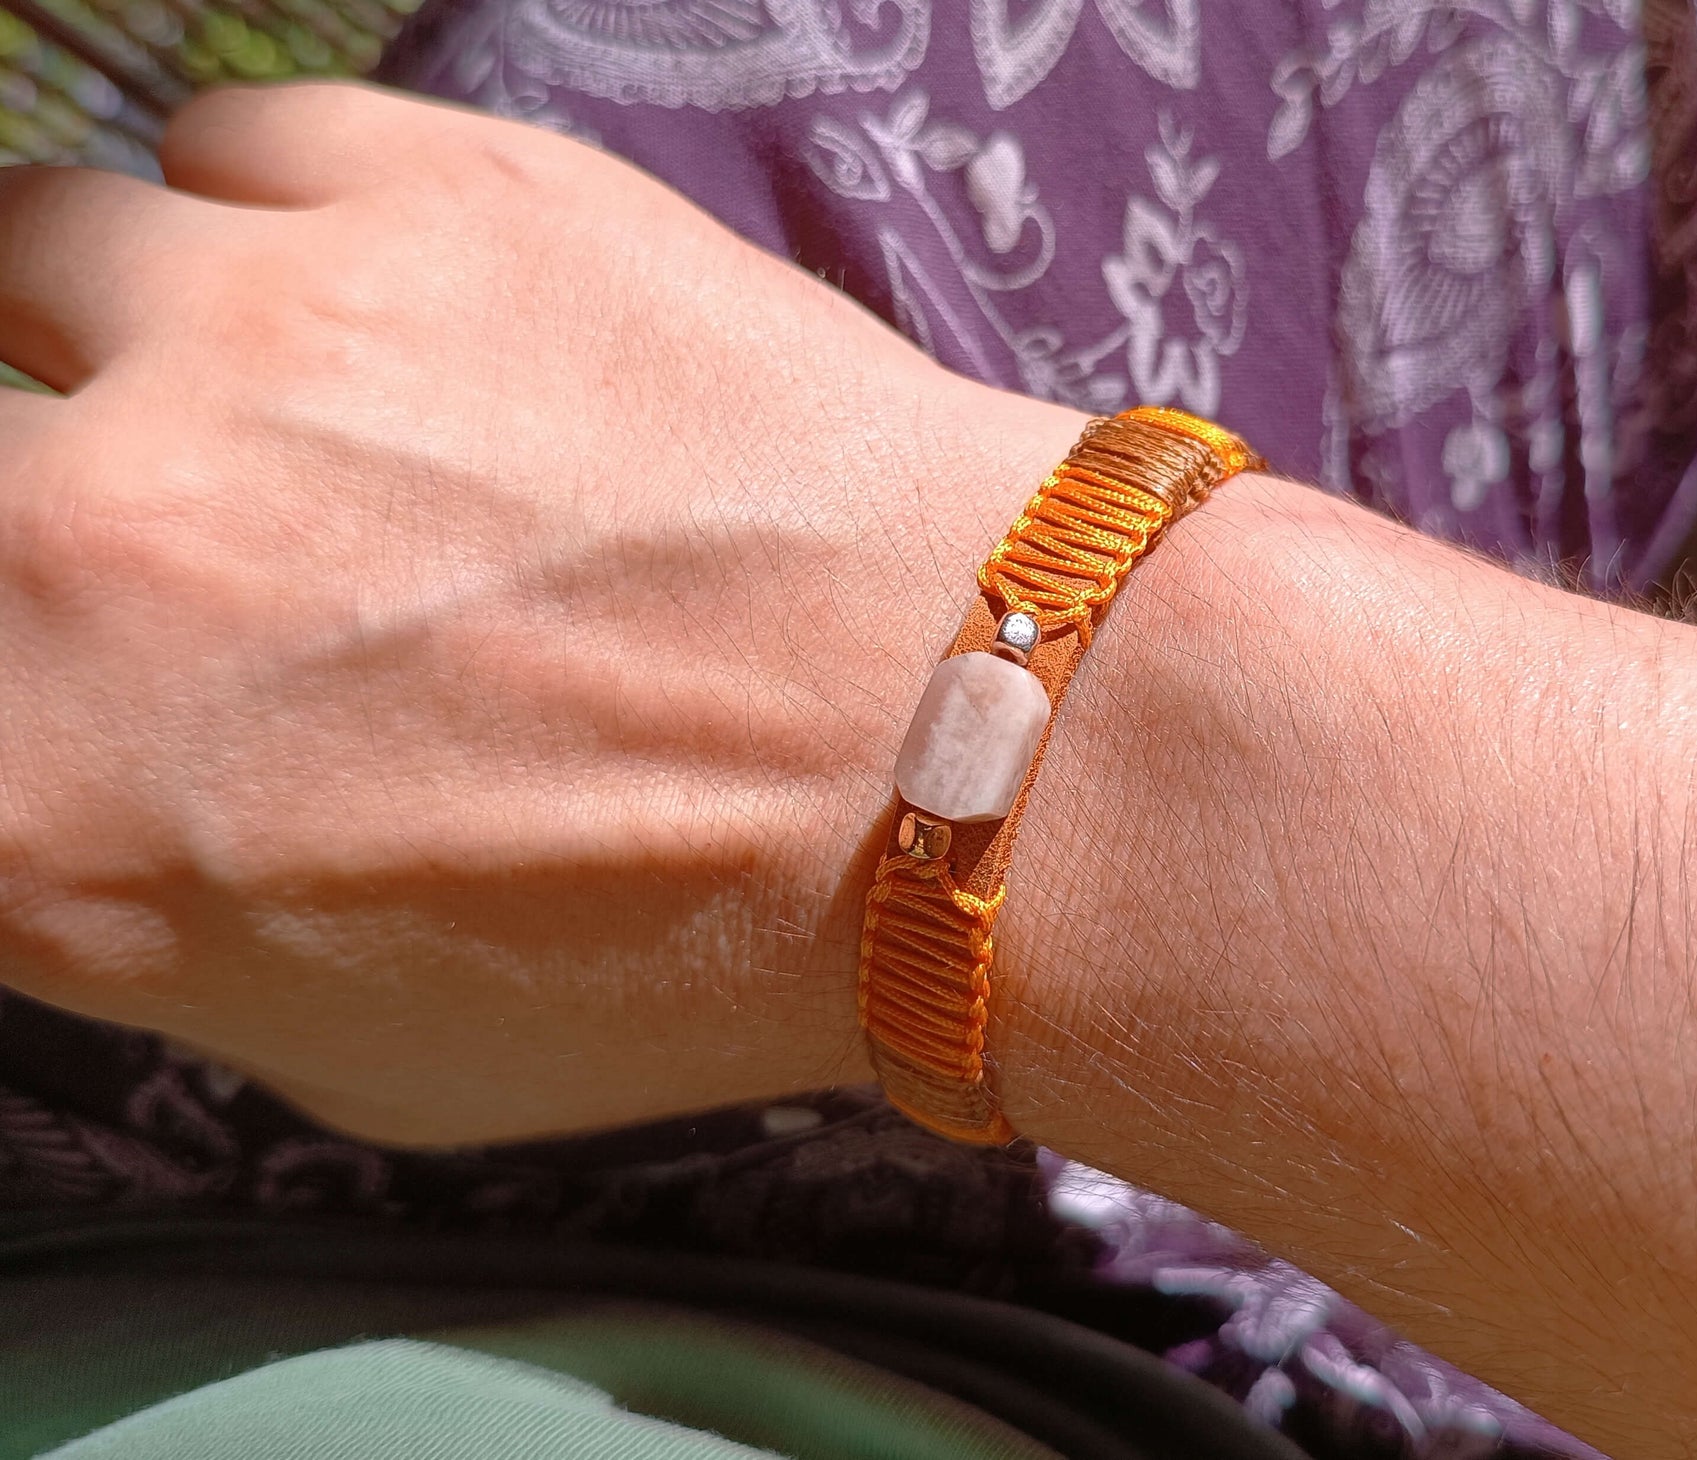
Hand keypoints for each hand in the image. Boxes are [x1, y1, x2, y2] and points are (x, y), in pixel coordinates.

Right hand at [0, 81, 1086, 1144]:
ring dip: (147, 344)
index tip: (81, 658)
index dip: (24, 682)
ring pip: (50, 256)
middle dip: (54, 513)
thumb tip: (80, 760)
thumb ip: (140, 895)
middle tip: (217, 551)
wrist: (962, 753)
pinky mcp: (435, 190)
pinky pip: (246, 156)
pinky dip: (294, 232)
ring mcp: (255, 333)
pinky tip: (411, 315)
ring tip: (309, 416)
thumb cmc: (685, 945)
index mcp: (36, 816)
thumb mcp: (352, 1043)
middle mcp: (81, 548)